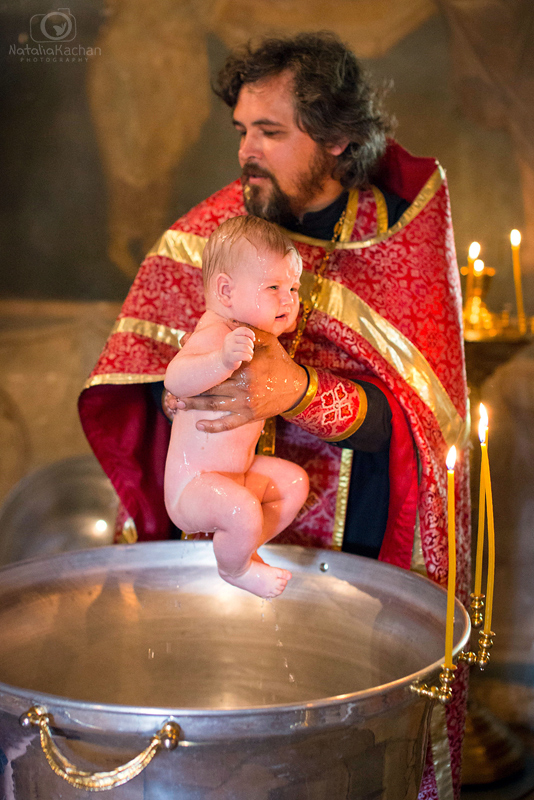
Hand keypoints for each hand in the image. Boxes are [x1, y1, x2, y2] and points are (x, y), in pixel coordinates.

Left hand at [176, 323, 307, 432]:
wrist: (297, 388)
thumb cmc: (280, 361)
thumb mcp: (268, 341)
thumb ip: (247, 330)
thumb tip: (228, 318)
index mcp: (244, 367)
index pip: (216, 366)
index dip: (198, 367)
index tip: (181, 366)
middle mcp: (243, 386)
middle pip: (210, 388)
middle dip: (190, 390)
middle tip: (171, 390)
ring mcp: (245, 403)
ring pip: (214, 405)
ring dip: (194, 406)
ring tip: (176, 405)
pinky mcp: (249, 415)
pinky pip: (228, 423)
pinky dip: (213, 426)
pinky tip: (198, 424)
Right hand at [221, 326, 254, 370]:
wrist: (222, 362)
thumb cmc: (233, 351)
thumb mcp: (235, 341)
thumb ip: (243, 338)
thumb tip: (253, 338)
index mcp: (231, 335)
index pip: (243, 330)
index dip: (250, 334)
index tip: (253, 339)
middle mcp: (229, 340)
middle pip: (246, 340)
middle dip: (251, 345)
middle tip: (250, 350)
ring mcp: (229, 348)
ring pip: (246, 348)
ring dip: (251, 352)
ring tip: (250, 355)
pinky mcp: (231, 357)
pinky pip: (244, 355)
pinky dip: (249, 357)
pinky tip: (248, 359)